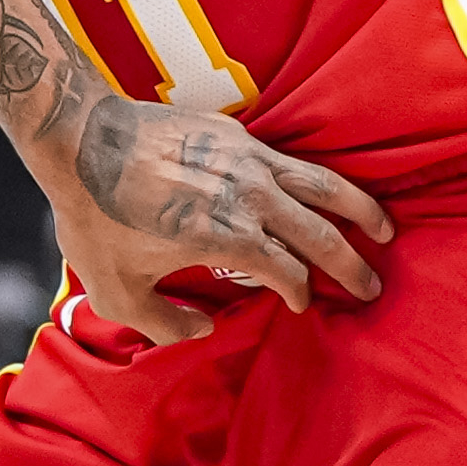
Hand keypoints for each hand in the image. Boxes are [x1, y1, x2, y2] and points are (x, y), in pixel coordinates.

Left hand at [42, 99, 391, 341]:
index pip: (288, 272)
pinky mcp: (236, 134)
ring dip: (359, 210)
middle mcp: (249, 198)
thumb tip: (205, 331)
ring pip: (322, 186)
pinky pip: (293, 160)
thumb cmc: (94, 218)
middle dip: (350, 265)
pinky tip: (330, 190)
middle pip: (320, 234)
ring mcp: (247, 160)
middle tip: (371, 287)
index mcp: (227, 238)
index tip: (300, 305)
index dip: (299, 294)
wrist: (81, 139)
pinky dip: (322, 179)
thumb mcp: (116, 292)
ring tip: (385, 230)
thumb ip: (163, 323)